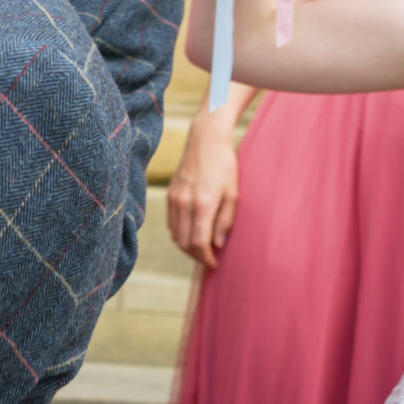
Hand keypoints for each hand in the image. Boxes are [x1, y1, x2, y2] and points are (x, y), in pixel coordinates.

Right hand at [167, 114, 242, 267]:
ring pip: (174, 234)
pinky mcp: (170, 193)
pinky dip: (179, 232)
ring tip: (201, 246)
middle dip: (196, 256)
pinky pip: (171, 222)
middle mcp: (184, 203)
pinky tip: (192, 230)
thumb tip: (217, 244)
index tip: (214, 264)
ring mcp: (174, 198)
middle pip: (183, 243)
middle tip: (209, 258)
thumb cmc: (224, 165)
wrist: (205, 139)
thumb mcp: (233, 194)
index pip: (198, 243)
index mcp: (202, 204)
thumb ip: (225, 221)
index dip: (206, 258)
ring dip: (186, 246)